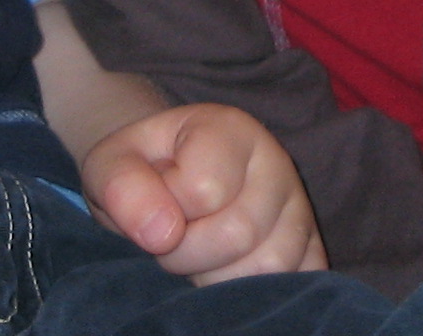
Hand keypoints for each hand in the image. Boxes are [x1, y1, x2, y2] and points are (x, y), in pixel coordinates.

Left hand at [83, 102, 325, 283]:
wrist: (171, 178)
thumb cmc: (143, 172)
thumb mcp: (112, 164)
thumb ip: (122, 186)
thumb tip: (161, 232)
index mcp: (228, 129)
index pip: (204, 189)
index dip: (164, 212)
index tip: (153, 204)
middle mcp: (275, 163)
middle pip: (239, 233)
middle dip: (186, 253)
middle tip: (170, 239)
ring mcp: (299, 207)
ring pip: (269, 268)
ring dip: (217, 277)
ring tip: (199, 253)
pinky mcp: (311, 247)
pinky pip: (294, 285)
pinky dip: (253, 293)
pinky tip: (226, 272)